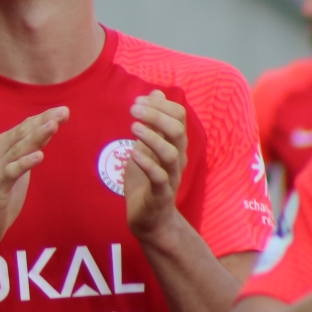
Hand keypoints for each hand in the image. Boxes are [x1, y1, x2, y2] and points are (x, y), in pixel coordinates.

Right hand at [0, 108, 66, 253]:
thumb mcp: (16, 172)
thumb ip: (26, 153)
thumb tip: (45, 133)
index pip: (24, 128)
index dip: (43, 118)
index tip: (63, 110)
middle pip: (22, 134)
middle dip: (44, 121)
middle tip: (63, 111)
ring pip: (17, 149)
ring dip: (36, 136)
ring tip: (53, 125)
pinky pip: (11, 172)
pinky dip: (24, 162)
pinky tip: (39, 156)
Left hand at [125, 91, 189, 238]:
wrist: (149, 218)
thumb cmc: (147, 180)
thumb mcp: (147, 146)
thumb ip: (152, 122)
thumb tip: (155, 93)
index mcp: (174, 145)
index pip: (178, 116)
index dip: (160, 105)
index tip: (138, 100)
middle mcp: (177, 158)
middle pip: (177, 130)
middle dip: (155, 116)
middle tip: (132, 109)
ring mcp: (171, 176)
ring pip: (171, 153)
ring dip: (152, 137)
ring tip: (132, 127)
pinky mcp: (160, 194)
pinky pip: (159, 177)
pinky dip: (147, 164)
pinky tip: (133, 154)